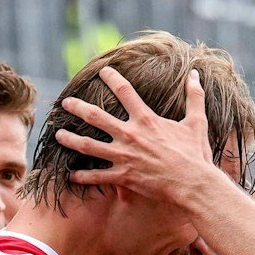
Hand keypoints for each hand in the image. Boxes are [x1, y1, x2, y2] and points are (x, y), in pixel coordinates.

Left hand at [53, 66, 217, 207]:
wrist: (193, 183)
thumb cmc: (195, 153)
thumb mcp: (197, 121)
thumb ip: (194, 96)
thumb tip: (195, 74)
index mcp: (146, 119)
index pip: (124, 91)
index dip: (112, 78)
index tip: (102, 71)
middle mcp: (130, 134)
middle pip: (96, 117)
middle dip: (78, 108)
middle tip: (65, 103)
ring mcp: (123, 156)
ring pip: (88, 146)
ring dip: (71, 139)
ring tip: (58, 135)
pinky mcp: (123, 176)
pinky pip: (97, 176)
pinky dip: (83, 176)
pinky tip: (72, 175)